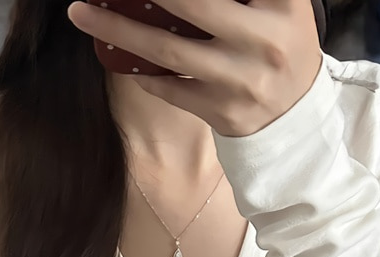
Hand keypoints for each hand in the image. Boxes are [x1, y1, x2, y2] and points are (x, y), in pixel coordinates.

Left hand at [66, 0, 323, 137]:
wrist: (297, 121)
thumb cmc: (280, 49)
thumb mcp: (279, 8)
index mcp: (283, 4)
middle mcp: (264, 40)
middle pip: (192, 3)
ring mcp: (241, 80)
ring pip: (169, 49)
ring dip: (119, 30)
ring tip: (82, 13)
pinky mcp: (222, 113)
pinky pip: (171, 88)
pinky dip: (143, 71)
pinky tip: (119, 56)